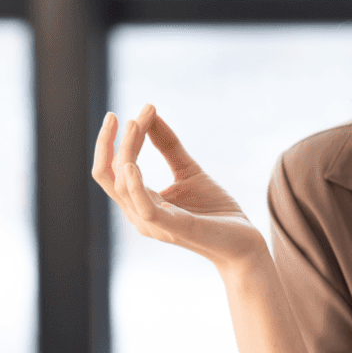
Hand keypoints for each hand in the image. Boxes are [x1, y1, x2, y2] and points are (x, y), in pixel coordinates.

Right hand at [91, 104, 267, 270]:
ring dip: (126, 152)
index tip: (139, 110)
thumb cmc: (215, 211)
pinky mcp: (173, 228)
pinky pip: (144, 207)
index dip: (120, 139)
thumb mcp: (189, 170)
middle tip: (115, 115)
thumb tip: (150, 114)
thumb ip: (168, 146)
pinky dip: (135, 185)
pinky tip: (132, 164)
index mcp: (140, 201)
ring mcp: (154, 223)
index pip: (115, 169)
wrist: (243, 242)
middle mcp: (139, 214)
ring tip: (136, 124)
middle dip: (108, 144)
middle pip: (109, 176)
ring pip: (122, 187)